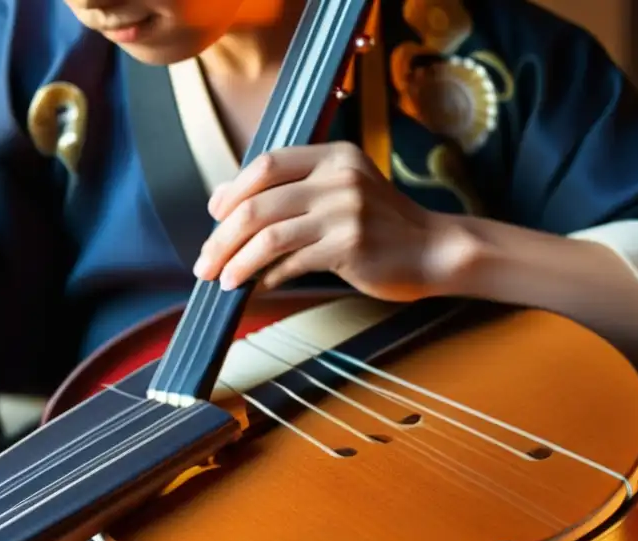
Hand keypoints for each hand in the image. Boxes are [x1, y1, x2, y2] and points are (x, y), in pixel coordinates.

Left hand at [193, 142, 475, 300]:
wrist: (434, 249)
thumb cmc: (379, 224)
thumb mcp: (340, 191)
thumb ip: (291, 192)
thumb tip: (223, 205)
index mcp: (332, 155)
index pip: (266, 164)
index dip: (232, 191)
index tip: (213, 218)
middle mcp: (338, 177)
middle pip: (257, 205)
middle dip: (221, 238)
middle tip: (204, 264)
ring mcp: (345, 210)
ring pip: (268, 237)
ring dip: (237, 262)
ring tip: (222, 281)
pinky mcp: (350, 244)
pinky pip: (291, 262)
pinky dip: (267, 277)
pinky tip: (257, 287)